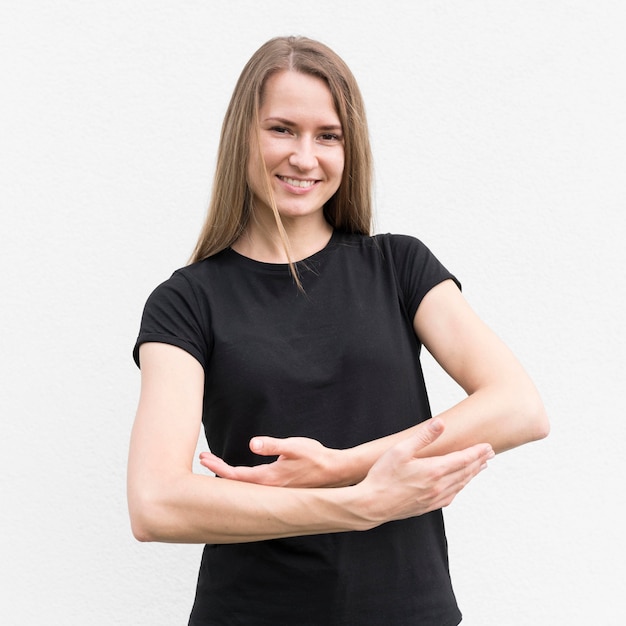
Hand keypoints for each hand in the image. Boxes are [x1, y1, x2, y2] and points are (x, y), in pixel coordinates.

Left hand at [199, 436, 345, 487]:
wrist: (336, 472)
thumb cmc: (316, 457)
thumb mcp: (294, 446)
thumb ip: (273, 445)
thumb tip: (252, 443)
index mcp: (268, 478)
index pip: (235, 475)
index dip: (217, 467)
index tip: (204, 458)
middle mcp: (268, 489)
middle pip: (235, 484)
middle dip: (218, 471)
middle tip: (203, 459)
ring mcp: (274, 491)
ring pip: (244, 487)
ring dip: (228, 475)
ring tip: (216, 465)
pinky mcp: (279, 490)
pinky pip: (253, 488)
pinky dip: (241, 481)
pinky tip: (239, 476)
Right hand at [354, 418, 493, 525]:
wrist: (372, 505)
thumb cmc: (383, 476)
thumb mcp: (400, 450)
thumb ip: (422, 437)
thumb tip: (440, 423)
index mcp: (434, 470)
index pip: (463, 459)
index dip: (476, 452)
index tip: (488, 446)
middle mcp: (439, 486)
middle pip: (465, 472)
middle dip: (478, 462)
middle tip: (489, 454)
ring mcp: (434, 498)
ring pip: (460, 485)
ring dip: (472, 474)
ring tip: (480, 467)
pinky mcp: (427, 506)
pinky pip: (451, 496)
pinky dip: (460, 488)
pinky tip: (459, 486)